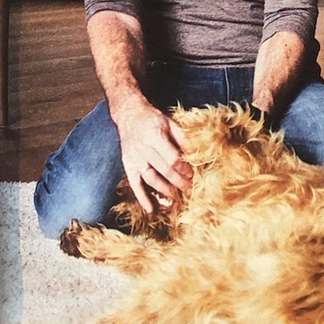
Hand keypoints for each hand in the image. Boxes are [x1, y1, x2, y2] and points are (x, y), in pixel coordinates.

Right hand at [112, 94, 192, 213]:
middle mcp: (143, 149)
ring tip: (176, 199)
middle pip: (164, 170)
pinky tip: (150, 209)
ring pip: (151, 179)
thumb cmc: (152, 118)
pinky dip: (142, 198)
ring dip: (164, 191)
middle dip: (178, 182)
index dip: (183, 168)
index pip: (172, 158)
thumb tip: (196, 152)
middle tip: (190, 189)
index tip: (193, 174)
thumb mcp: (169, 122)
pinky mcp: (128, 165)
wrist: (129, 114)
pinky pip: (134, 184)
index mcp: (155, 137)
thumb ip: (182, 137)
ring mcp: (134, 159)